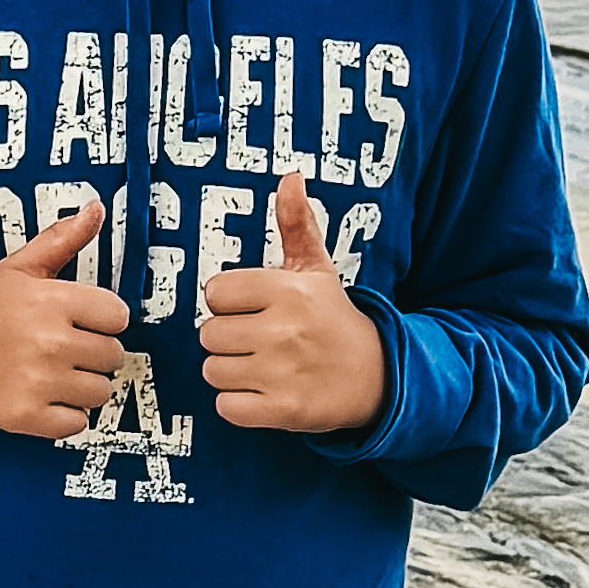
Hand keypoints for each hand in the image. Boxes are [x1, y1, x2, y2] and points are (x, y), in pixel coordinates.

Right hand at [0, 201, 130, 437]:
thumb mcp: (19, 267)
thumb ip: (62, 239)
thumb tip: (96, 208)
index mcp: (51, 300)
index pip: (118, 316)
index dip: (102, 319)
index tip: (80, 321)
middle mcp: (48, 341)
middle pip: (112, 355)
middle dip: (92, 352)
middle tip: (60, 348)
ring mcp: (38, 382)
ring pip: (99, 392)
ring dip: (81, 385)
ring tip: (52, 373)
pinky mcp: (26, 416)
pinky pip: (77, 423)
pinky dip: (64, 415)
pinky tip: (42, 397)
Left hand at [196, 173, 390, 436]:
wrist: (379, 377)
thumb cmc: (335, 320)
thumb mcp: (317, 270)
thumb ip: (297, 225)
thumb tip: (290, 177)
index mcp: (287, 290)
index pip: (215, 293)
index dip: (229, 303)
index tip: (252, 309)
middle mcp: (283, 330)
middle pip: (209, 334)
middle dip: (227, 338)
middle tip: (258, 340)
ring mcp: (282, 373)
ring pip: (213, 370)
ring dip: (230, 371)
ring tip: (261, 366)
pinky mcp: (283, 410)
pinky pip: (226, 407)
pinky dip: (238, 404)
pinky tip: (262, 392)